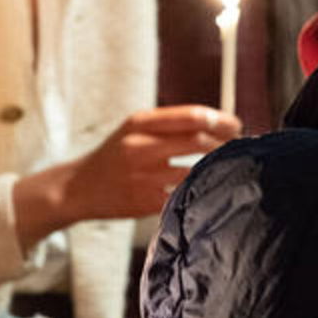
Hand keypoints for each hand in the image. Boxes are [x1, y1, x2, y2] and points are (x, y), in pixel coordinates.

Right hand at [65, 106, 240, 220]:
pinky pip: (183, 195)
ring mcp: (142, 176)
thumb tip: (217, 124)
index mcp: (138, 123)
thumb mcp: (133, 130)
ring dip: (216, 169)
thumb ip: (168, 125)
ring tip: (227, 167)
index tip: (236, 126)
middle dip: (225, 144)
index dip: (221, 120)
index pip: (191, 116)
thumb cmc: (114, 156)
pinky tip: (208, 189)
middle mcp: (139, 146)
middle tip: (237, 148)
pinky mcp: (145, 202)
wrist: (79, 188)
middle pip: (198, 141)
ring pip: (194, 170)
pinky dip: (199, 191)